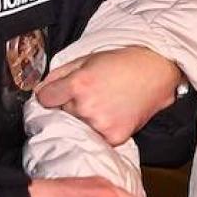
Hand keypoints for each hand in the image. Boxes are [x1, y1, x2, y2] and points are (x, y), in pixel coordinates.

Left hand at [34, 47, 183, 146]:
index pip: (44, 99)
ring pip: (77, 127)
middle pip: (61, 113)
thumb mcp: (86, 59)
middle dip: (69, 106)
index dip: (49, 96)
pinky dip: (99, 129)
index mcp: (78, 84)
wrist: (156, 71)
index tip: (55, 95)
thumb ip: (59, 74)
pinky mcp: (114, 137)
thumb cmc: (123, 62)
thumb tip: (40, 91)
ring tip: (103, 104)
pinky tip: (111, 114)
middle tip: (89, 95)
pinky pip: (95, 137)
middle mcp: (87, 107)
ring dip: (84, 119)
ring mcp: (101, 124)